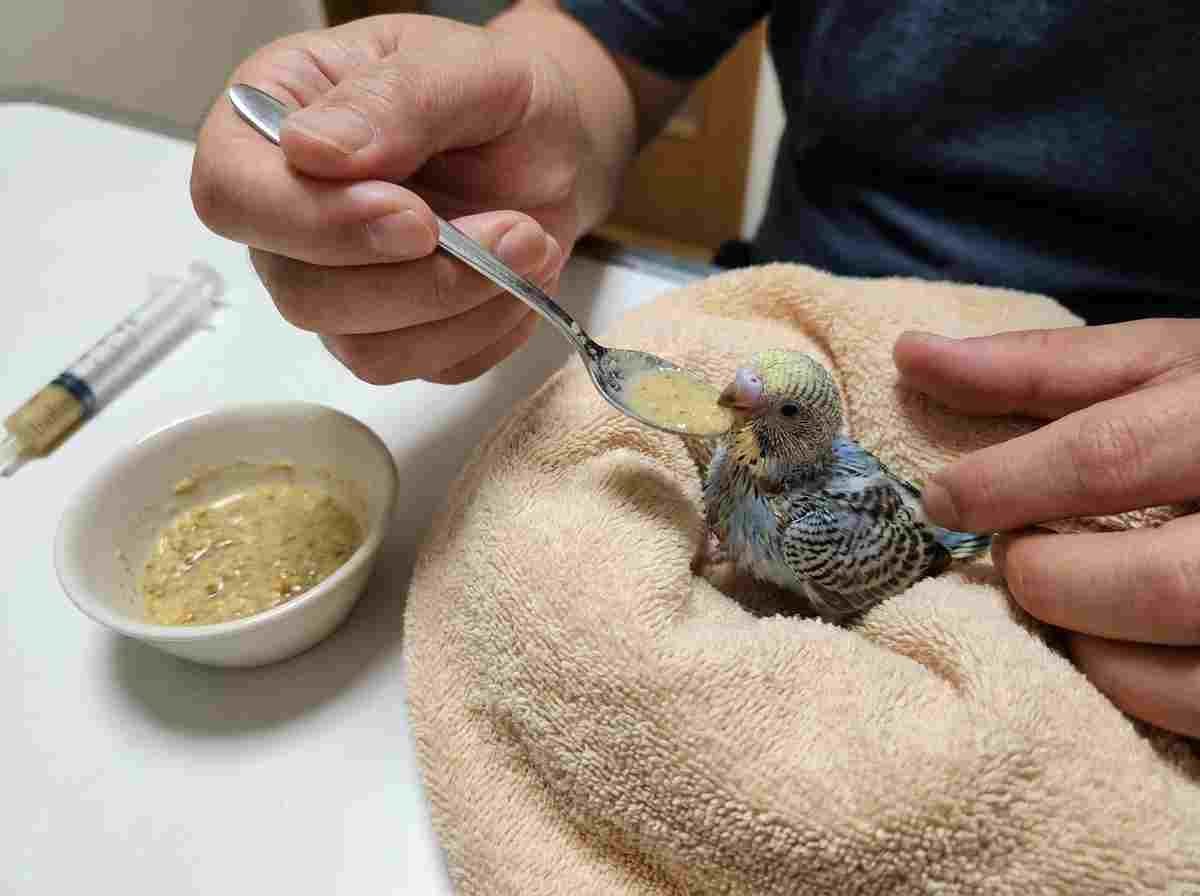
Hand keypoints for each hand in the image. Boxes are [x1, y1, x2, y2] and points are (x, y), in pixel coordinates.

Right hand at [190, 13, 599, 383]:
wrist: (552, 148)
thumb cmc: (497, 97)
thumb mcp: (469, 65)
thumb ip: (395, 99)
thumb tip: (312, 149)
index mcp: (270, 121)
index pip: (232, 195)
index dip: (315, 223)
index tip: (415, 216)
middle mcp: (286, 216)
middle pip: (301, 293)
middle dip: (421, 278)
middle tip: (513, 229)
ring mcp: (332, 285)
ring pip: (364, 348)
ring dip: (463, 308)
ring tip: (530, 244)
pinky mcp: (388, 336)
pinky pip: (423, 368)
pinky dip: (487, 332)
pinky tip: (519, 279)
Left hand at [894, 320, 1199, 736]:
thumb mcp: (1159, 364)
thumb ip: (1036, 366)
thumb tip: (909, 354)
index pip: (1110, 457)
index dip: (1006, 485)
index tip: (942, 499)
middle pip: (1163, 584)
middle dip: (1055, 581)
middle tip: (1020, 559)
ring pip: (1192, 676)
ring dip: (1095, 648)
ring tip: (1070, 604)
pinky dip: (1141, 693)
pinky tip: (1118, 647)